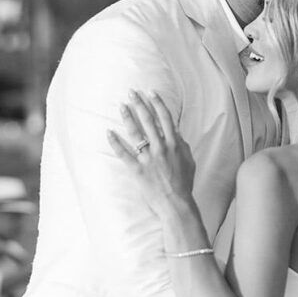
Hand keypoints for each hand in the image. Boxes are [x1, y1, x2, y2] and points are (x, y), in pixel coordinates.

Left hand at [107, 91, 195, 214]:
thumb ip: (182, 146)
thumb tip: (176, 133)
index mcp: (175, 145)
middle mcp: (161, 148)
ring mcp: (148, 159)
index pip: (165, 118)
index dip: (158, 103)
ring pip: (136, 133)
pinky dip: (115, 143)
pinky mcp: (137, 170)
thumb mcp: (189, 161)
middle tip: (132, 92)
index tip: (151, 92)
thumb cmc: (184, 184)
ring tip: (121, 106)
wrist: (177, 204)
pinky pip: (124, 154)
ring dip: (128, 118)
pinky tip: (108, 132)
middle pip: (149, 121)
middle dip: (140, 104)